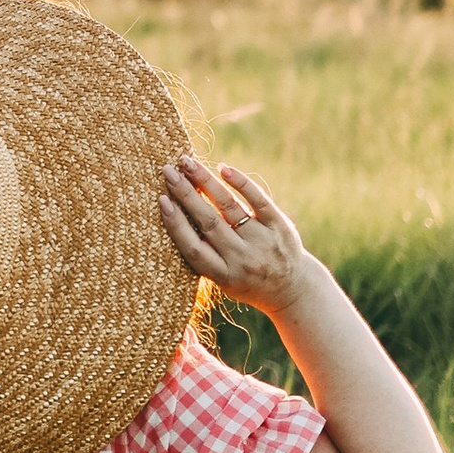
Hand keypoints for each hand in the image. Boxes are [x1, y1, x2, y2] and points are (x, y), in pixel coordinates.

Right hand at [158, 154, 320, 324]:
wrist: (291, 289)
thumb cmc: (246, 281)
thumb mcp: (223, 280)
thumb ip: (203, 256)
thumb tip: (174, 215)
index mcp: (223, 275)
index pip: (193, 248)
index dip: (176, 223)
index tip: (162, 199)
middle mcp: (243, 259)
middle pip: (208, 222)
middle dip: (186, 194)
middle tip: (168, 171)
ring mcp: (263, 242)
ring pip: (229, 207)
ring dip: (206, 182)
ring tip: (188, 163)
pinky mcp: (280, 226)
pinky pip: (258, 200)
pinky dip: (240, 183)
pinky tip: (223, 168)